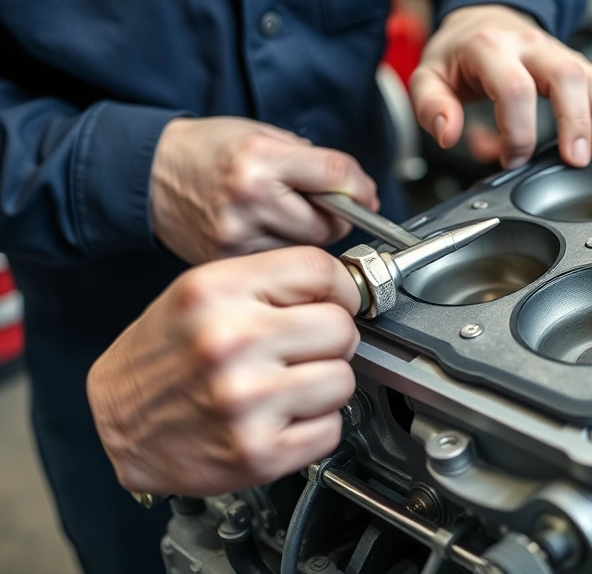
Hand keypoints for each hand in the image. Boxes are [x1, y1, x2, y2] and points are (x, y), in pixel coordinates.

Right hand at [86, 247, 361, 496]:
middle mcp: (231, 342)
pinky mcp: (258, 452)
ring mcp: (246, 401)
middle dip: (330, 339)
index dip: (340, 286)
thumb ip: (272, 283)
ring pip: (343, 380)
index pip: (319, 270)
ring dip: (323, 385)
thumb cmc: (164, 356)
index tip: (337, 299)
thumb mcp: (204, 294)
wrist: (115, 422)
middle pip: (341, 328)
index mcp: (217, 292)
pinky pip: (331, 429)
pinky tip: (281, 417)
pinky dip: (314, 426)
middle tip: (302, 349)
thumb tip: (345, 286)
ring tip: (286, 385)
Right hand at [150, 117, 378, 263]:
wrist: (152, 177)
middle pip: (329, 224)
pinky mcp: (230, 264)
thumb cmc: (209, 151)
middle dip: (334, 216)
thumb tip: (361, 194)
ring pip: (309, 251)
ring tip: (282, 217)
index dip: (359, 187)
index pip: (336, 176)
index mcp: (259, 160)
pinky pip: (281, 267)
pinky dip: (284, 255)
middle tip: (315, 205)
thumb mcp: (263, 135)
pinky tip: (264, 235)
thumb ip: (313, 161)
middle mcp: (248, 201)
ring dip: (309, 238)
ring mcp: (237, 238)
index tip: (365, 193)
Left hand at [411, 5, 591, 169]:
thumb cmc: (460, 56)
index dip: (517, 131)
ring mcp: (567, 59)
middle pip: (570, 77)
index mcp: (494, 50)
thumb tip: (448, 134)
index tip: (511, 160)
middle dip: (577, 123)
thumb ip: (432, 107)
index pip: (515, 88)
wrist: (484, 23)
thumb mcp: (429, 76)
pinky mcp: (588, 70)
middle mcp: (537, 50)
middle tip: (575, 162)